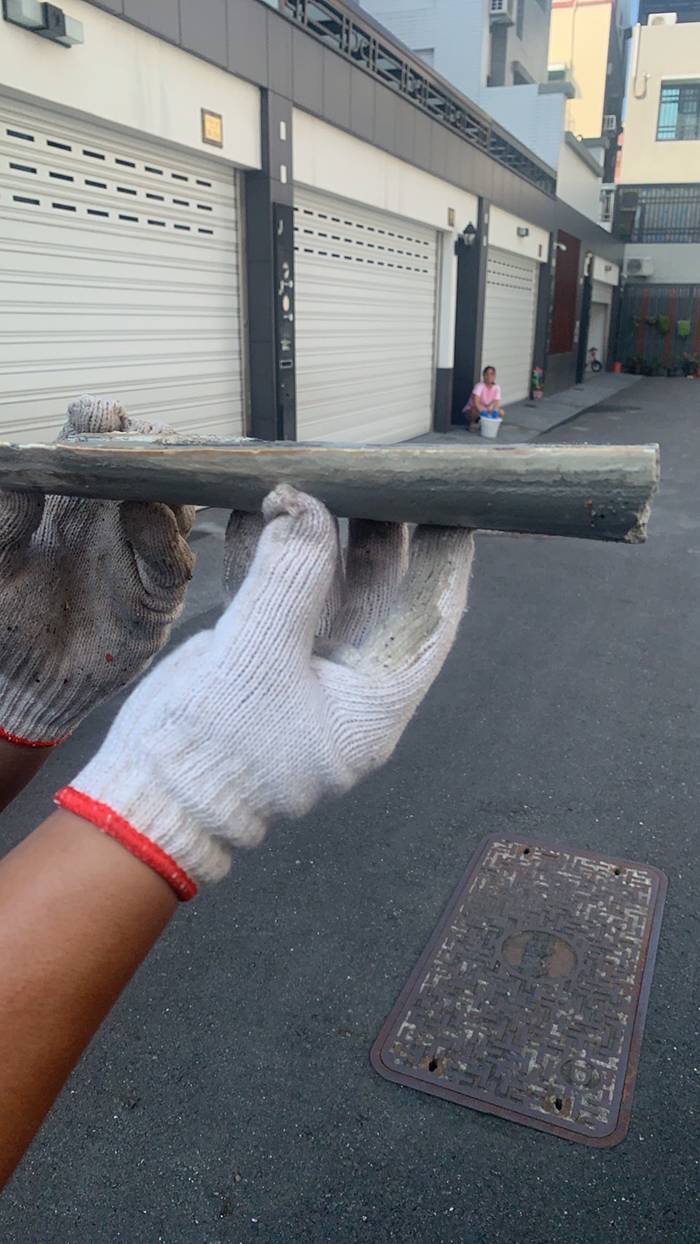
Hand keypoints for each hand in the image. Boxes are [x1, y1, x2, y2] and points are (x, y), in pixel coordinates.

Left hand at [0, 395, 194, 746]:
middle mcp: (112, 517)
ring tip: (143, 481)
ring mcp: (140, 554)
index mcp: (70, 497)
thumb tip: (21, 467)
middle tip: (138, 442)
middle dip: (153, 444)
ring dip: (167, 485)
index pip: (97, 439)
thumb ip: (3, 519)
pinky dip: (165, 535)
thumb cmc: (6, 623)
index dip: (103, 420)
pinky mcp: (157, 596)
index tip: (101, 416)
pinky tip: (146, 518)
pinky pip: (174, 560)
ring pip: (176, 502)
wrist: (27, 688)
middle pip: (151, 460)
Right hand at [57, 486, 473, 898]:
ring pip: (326, 593)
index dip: (442, 562)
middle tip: (372, 477)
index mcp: (372, 704)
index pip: (427, 621)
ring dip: (317, 541)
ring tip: (312, 483)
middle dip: (375, 537)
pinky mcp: (259, 663)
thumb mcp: (257, 660)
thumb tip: (307, 509)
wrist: (147, 800)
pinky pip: (277, 601)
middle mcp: (348, 687)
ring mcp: (303, 674)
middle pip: (379, 598)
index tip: (449, 508)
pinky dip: (268, 561)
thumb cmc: (214, 751)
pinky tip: (257, 515)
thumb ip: (288, 582)